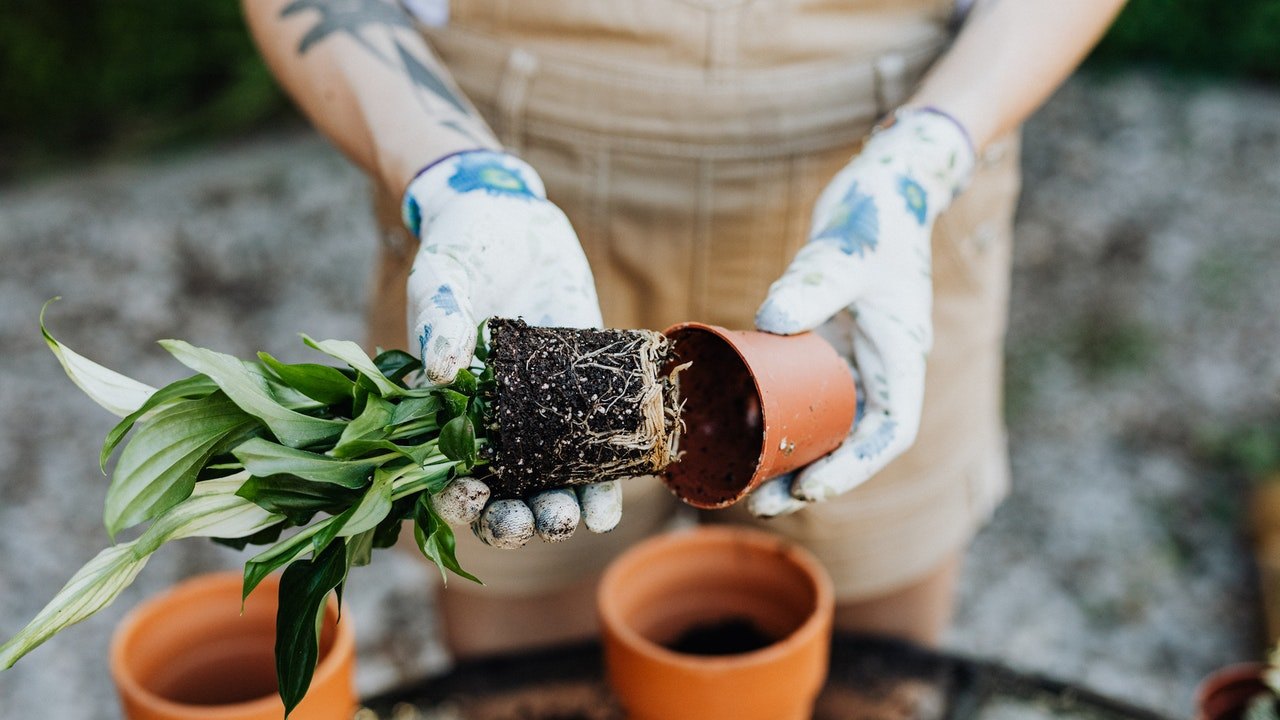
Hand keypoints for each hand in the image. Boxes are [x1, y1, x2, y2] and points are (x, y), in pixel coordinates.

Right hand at [402, 149, 622, 546]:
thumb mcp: (442, 279)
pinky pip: (593, 451)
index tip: (476, 497)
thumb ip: (439, 320)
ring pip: (549, 486)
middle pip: (500, 496)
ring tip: (578, 519)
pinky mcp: (584, 397)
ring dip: (562, 513)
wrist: (515, 221)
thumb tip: (440, 371)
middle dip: (519, 521)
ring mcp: (540, 416)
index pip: (443, 474)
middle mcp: (492, 426)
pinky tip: (610, 502)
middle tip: (541, 521)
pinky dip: (603, 483)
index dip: (456, 499)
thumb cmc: (462, 250)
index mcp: (444, 410)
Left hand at [748, 108, 974, 517]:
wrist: (882, 183)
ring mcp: (851, 355)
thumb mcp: (847, 249)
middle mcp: (879, 366)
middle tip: (759, 501)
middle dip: (810, 476)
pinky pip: (801, 389)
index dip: (852, 468)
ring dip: (789, 455)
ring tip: (742, 482)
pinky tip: (736, 427)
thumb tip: (769, 318)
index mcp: (900, 357)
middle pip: (850, 440)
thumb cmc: (878, 214)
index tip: (810, 488)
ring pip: (824, 422)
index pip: (887, 432)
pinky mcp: (824, 340)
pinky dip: (774, 414)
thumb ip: (815, 281)